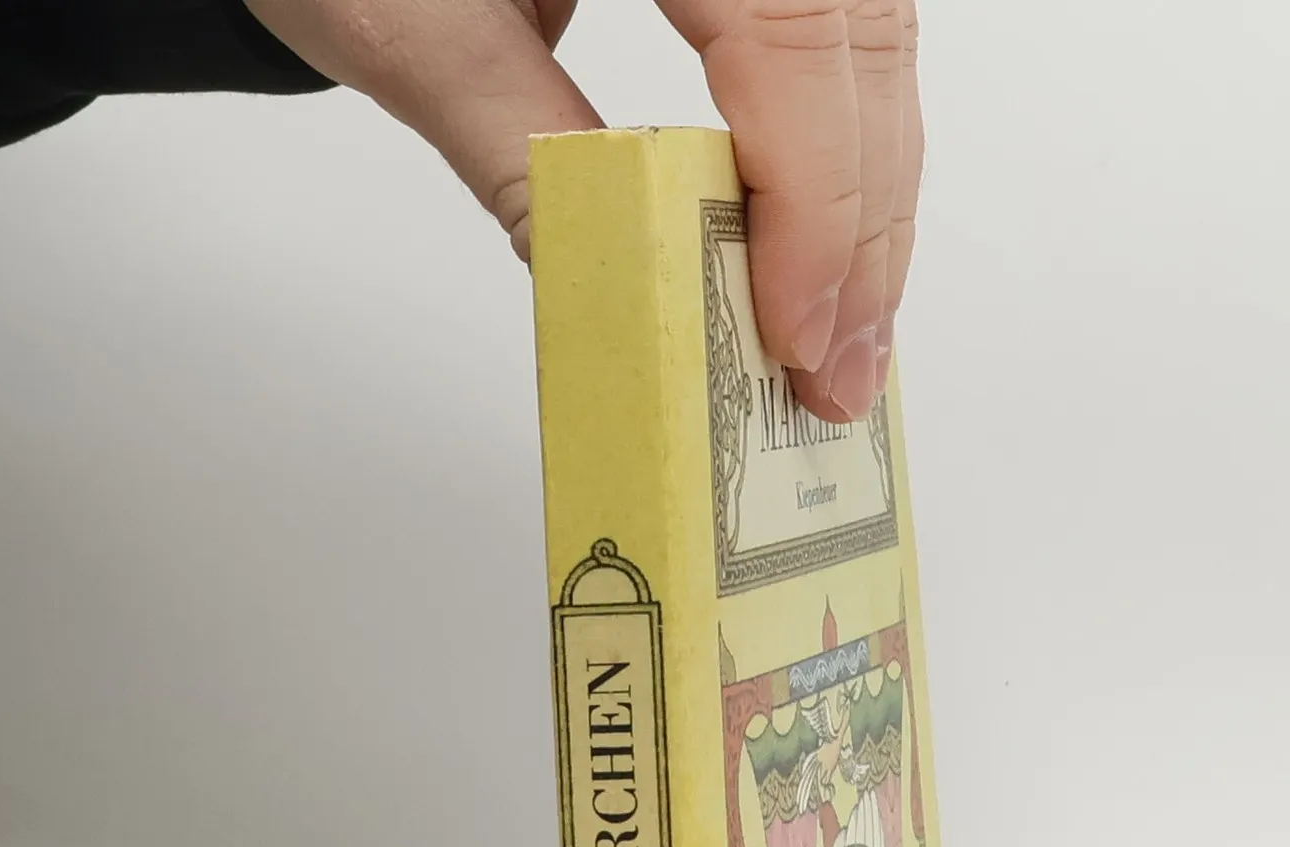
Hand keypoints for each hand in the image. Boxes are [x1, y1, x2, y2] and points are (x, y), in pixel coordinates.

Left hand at [241, 0, 921, 423]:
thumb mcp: (416, 27)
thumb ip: (522, 153)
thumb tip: (617, 299)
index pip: (787, 33)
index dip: (808, 192)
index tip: (791, 326)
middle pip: (856, 45)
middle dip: (858, 222)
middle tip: (836, 370)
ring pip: (872, 48)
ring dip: (868, 204)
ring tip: (845, 337)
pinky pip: (842, 43)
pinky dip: (844, 154)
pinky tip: (832, 252)